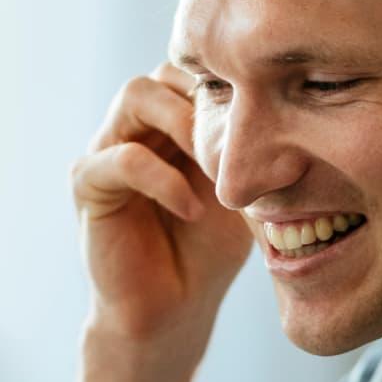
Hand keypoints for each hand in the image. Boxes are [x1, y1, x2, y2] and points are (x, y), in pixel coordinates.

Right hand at [73, 64, 252, 345]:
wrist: (173, 311)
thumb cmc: (208, 253)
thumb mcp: (242, 192)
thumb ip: (250, 150)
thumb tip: (293, 112)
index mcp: (169, 123)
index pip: (193, 71)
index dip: (228, 87)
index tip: (266, 123)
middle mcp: (134, 128)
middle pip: (163, 70)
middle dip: (206, 99)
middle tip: (241, 142)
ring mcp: (107, 151)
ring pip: (136, 95)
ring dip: (183, 124)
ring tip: (216, 168)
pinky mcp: (88, 185)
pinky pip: (122, 158)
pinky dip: (163, 179)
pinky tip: (192, 210)